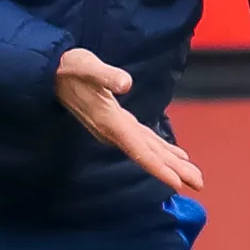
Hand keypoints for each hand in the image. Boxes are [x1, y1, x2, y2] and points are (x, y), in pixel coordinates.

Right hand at [57, 47, 203, 194]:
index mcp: (110, 122)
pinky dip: (161, 150)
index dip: (158, 167)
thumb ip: (105, 75)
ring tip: (195, 177)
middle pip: (148, 156)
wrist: (50, 74)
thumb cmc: (69, 68)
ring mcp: (116, 129)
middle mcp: (114, 131)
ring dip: (172, 163)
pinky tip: (176, 156)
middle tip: (200, 184)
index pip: (138, 150)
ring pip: (149, 151)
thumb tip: (125, 83)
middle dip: (173, 170)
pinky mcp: (118, 122)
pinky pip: (144, 141)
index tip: (177, 183)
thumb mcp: (85, 66)